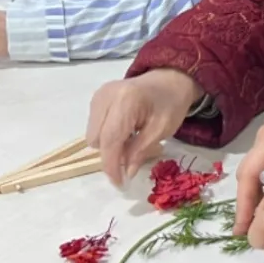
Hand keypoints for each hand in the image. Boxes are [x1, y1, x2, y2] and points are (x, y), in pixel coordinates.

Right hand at [86, 69, 202, 184]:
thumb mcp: (162, 129)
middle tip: (134, 156)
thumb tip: (126, 173)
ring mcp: (98, 96)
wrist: (170, 79)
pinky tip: (126, 129)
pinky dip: (108, 134)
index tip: (119, 183)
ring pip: (93, 135)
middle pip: (96, 139)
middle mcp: (105, 96)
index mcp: (125, 100)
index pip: (110, 139)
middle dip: (112, 154)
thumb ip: (141, 150)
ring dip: (109, 145)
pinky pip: (95, 126)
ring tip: (132, 138)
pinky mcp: (97, 98)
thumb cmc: (170, 103)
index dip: (112, 165)